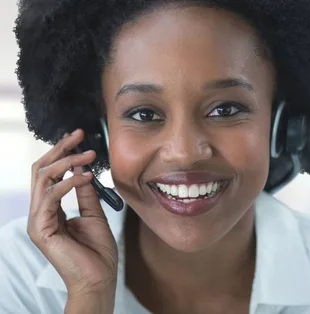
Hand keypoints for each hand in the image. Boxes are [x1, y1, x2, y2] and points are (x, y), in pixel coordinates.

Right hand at [27, 129, 117, 306]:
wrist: (99, 278)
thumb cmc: (97, 251)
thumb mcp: (94, 215)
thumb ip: (86, 194)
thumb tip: (84, 171)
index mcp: (50, 209)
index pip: (49, 174)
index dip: (62, 153)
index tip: (79, 138)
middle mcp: (40, 213)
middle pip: (41, 171)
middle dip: (60, 150)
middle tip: (78, 135)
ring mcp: (38, 221)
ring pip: (43, 179)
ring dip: (67, 162)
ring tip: (88, 155)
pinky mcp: (41, 229)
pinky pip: (50, 197)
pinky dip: (69, 182)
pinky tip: (87, 177)